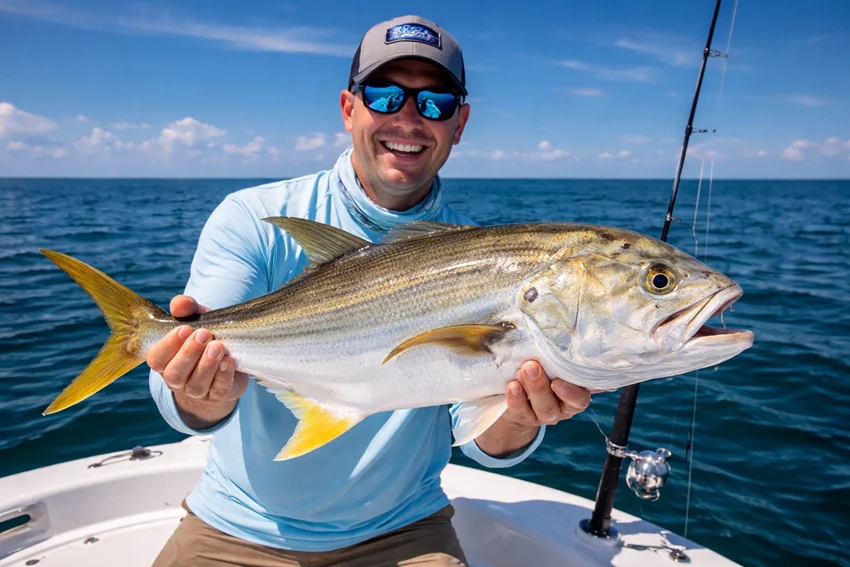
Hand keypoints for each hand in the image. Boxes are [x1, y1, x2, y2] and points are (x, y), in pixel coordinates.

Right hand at [146, 295, 247, 426]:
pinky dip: (224, 375)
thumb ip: (187, 308)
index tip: (184, 328)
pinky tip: (228, 361)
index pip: (156, 358)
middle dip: (188, 354)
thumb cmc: (206, 336)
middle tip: (203, 334)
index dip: (167, 345)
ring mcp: (198, 391)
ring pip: (196, 384)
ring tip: (218, 346)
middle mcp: (177, 379)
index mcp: (165, 361)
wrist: (228, 359)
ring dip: (207, 365)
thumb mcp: (197, 319)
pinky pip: (219, 389)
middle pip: (174, 374)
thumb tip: (179, 304)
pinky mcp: (219, 395)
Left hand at [502, 360, 591, 426]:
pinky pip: (522, 411)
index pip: (581, 398)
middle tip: (531, 366)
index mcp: (575, 393)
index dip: (572, 393)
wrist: (519, 394)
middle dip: (542, 385)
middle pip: (558, 403)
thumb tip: (557, 330)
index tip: (557, 382)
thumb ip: (555, 355)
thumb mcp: (551, 363)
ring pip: (543, 408)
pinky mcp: (525, 418)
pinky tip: (512, 385)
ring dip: (532, 388)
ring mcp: (544, 414)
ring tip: (521, 371)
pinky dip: (516, 399)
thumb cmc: (542, 370)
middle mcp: (562, 407)